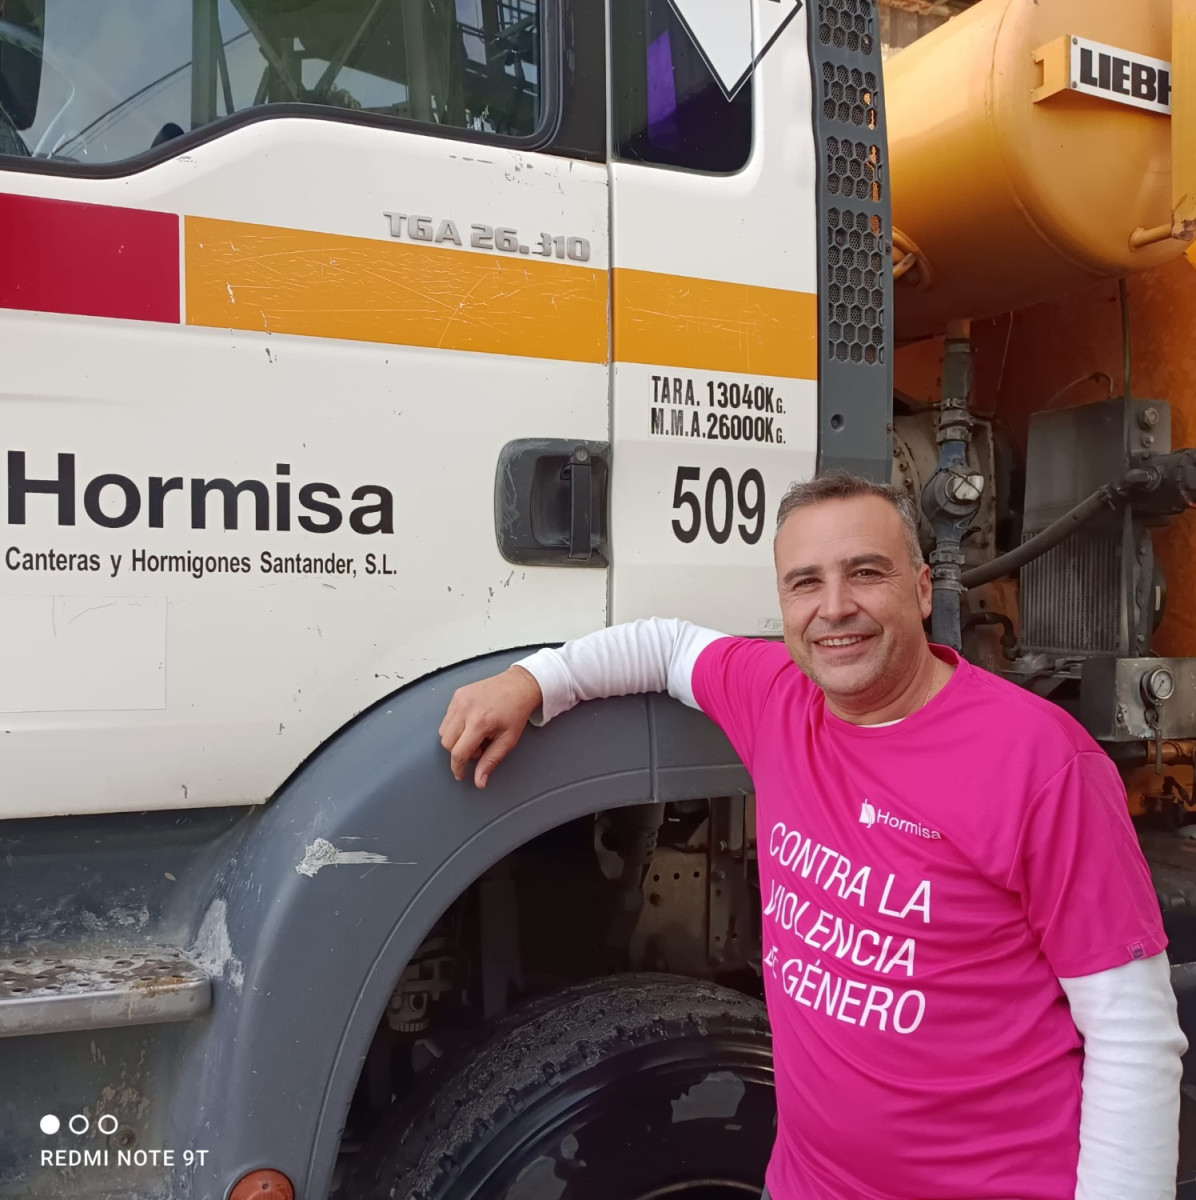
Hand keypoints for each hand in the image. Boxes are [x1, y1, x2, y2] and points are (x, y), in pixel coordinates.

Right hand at [439, 665, 542, 787]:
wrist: (518, 686)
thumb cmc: (516, 711)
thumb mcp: (508, 740)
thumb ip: (491, 761)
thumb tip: (479, 781)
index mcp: (479, 722)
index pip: (458, 753)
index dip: (457, 768)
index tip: (460, 774)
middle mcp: (465, 709)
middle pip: (447, 743)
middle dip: (459, 752)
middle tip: (479, 748)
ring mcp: (459, 700)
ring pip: (443, 731)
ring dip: (456, 739)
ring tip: (476, 735)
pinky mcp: (457, 694)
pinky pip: (447, 718)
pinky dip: (455, 726)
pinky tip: (472, 724)